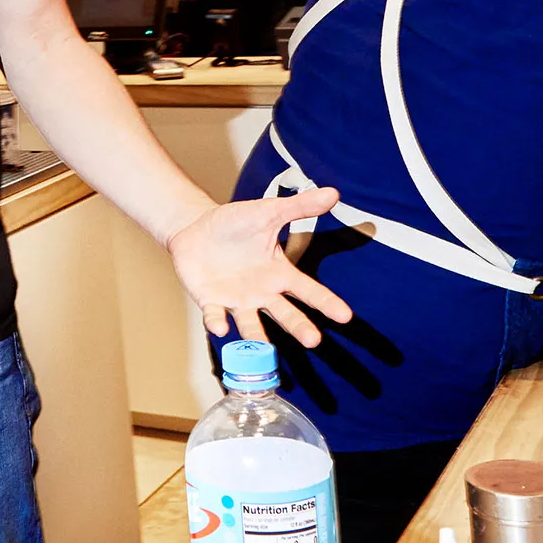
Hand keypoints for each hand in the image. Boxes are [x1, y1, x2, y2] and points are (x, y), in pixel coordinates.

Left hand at [167, 189, 351, 346]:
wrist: (196, 228)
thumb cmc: (235, 223)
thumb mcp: (268, 212)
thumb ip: (299, 207)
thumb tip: (334, 193)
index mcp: (280, 274)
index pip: (309, 290)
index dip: (326, 302)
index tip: (345, 316)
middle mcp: (262, 293)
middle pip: (285, 314)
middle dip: (299, 327)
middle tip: (314, 340)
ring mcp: (237, 301)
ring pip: (251, 324)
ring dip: (258, 336)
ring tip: (266, 349)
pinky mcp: (211, 302)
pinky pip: (215, 315)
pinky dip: (217, 322)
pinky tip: (221, 328)